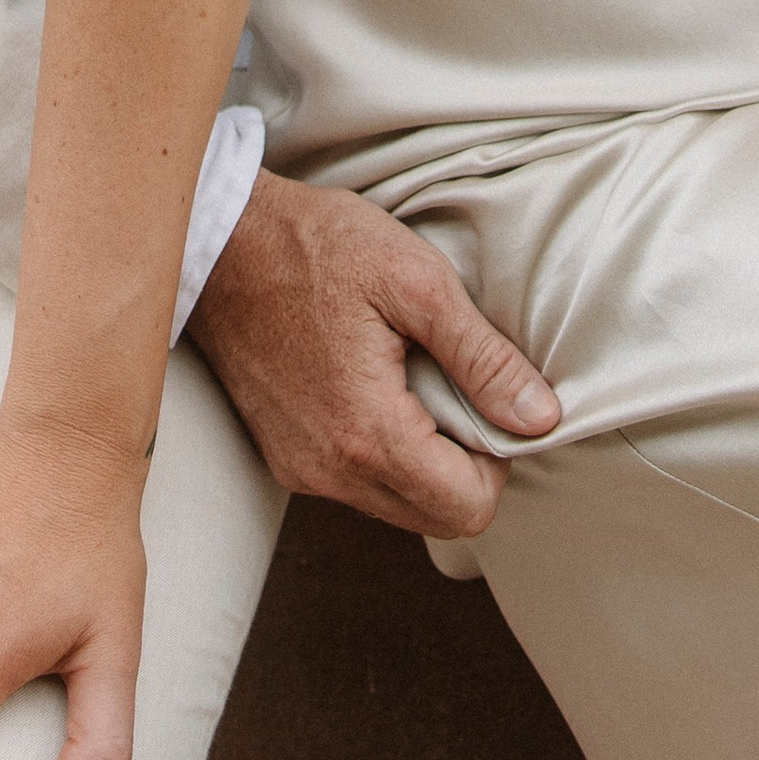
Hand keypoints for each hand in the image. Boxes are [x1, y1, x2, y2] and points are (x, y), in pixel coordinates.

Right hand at [189, 169, 560, 538]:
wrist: (219, 241)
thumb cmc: (317, 246)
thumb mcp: (416, 280)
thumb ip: (482, 357)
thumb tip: (539, 417)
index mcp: (367, 432)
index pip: (468, 509)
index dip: (498, 460)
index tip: (487, 397)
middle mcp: (329, 471)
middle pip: (436, 518)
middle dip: (464, 466)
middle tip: (456, 386)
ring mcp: (299, 469)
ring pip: (396, 506)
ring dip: (423, 460)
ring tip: (414, 378)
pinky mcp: (282, 456)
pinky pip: (356, 485)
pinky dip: (383, 452)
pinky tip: (376, 384)